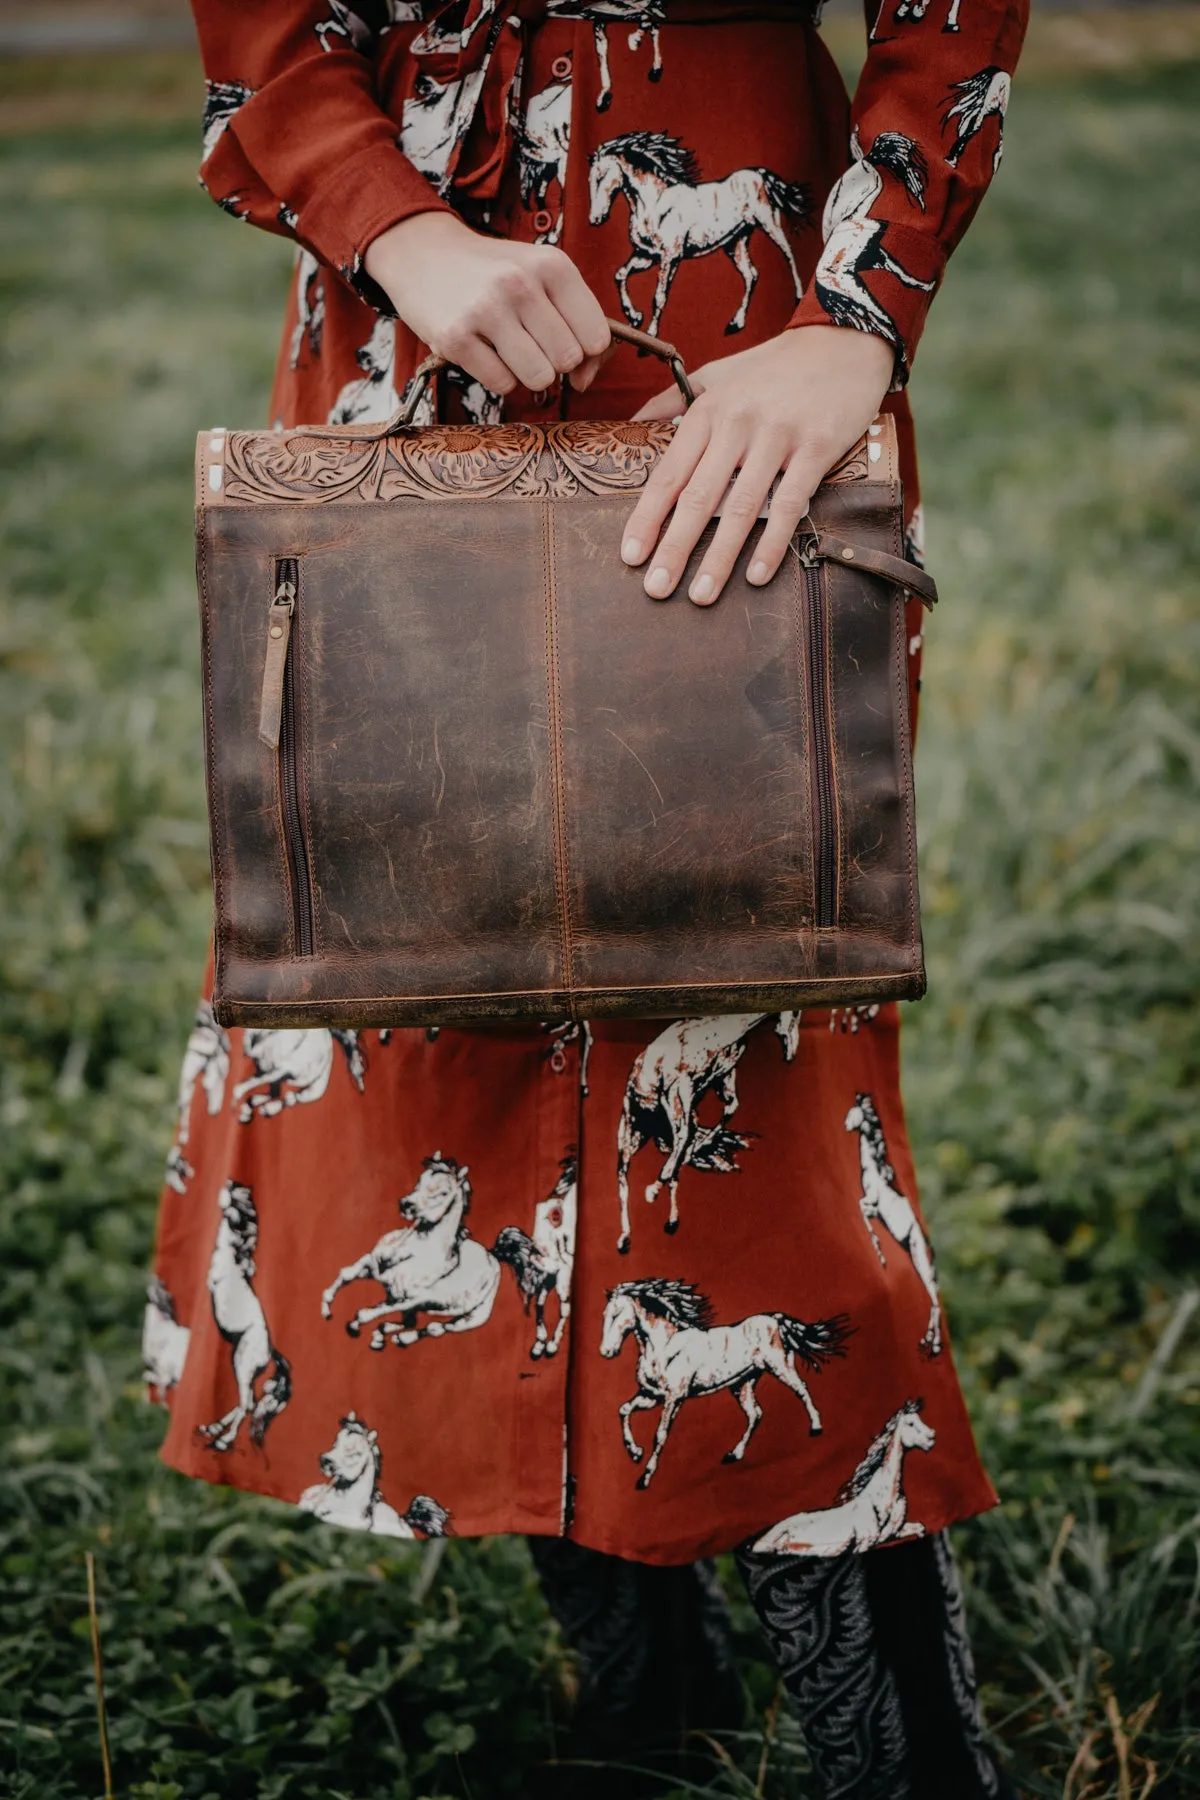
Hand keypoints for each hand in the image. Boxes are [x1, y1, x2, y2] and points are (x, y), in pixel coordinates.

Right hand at [364, 210, 610, 396]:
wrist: (425, 254)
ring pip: (539, 378)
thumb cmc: (495, 273)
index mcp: (552, 265)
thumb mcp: (542, 278)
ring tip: (509, 348)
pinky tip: (484, 350)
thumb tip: (584, 382)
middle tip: (530, 341)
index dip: (585, 351)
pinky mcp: (455, 338)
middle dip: (554, 360)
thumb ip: (578, 324)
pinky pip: (502, 384)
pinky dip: (498, 377)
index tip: (564, 341)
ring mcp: (486, 310)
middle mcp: (520, 284)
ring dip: (528, 373)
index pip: (596, 338)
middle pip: (568, 360)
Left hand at [620, 326, 894, 604]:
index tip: (630, 556)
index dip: (647, 518)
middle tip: (656, 589)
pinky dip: (772, 543)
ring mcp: (778, 436)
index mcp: (707, 410)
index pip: (668, 473)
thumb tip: (633, 424)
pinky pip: (789, 504)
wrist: (845, 341)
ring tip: (701, 595)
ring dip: (719, 557)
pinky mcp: (817, 448)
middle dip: (674, 547)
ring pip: (741, 507)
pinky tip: (757, 576)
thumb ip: (674, 399)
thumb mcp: (718, 373)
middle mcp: (737, 423)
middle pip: (698, 497)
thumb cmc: (777, 365)